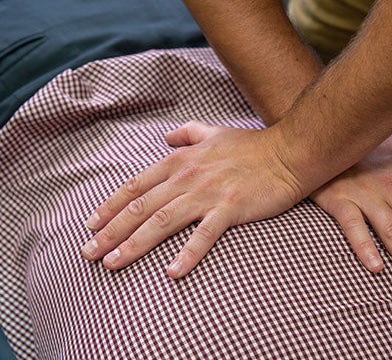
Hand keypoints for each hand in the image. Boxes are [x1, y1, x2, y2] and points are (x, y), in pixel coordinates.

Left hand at [81, 121, 303, 277]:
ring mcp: (208, 193)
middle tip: (88, 253)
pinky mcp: (230, 209)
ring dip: (135, 244)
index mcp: (181, 160)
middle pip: (141, 207)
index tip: (91, 225)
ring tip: (112, 264)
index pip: (136, 186)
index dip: (110, 206)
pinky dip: (186, 254)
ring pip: (162, 221)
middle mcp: (187, 177)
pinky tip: (171, 273)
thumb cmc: (253, 146)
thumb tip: (167, 136)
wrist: (289, 152)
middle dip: (111, 231)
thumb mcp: (215, 132)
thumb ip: (188, 132)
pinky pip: (203, 235)